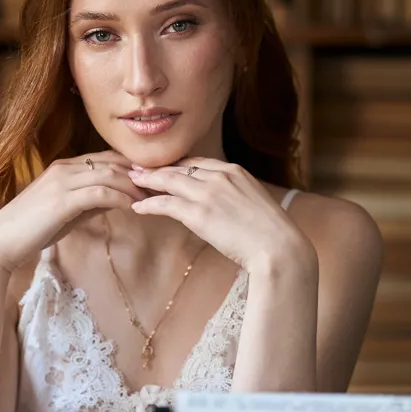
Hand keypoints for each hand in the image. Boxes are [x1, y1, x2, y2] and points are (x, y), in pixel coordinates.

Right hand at [0, 150, 148, 272]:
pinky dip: (121, 199)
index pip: (107, 158)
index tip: (155, 180)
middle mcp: (64, 168)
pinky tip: (135, 209)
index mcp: (64, 167)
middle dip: (140, 173)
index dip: (133, 167)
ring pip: (109, 174)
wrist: (0, 242)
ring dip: (135, 186)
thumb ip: (89, 202)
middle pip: (113, 161)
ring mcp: (62, 181)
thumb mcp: (67, 212)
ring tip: (155, 198)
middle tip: (164, 185)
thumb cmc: (32, 230)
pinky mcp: (62, 199)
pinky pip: (100, 192)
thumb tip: (116, 200)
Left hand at [128, 158, 314, 274]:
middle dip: (157, 169)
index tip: (165, 168)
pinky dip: (149, 204)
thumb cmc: (272, 234)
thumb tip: (226, 207)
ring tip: (131, 183)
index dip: (178, 165)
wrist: (279, 248)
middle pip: (180, 168)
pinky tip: (138, 208)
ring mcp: (208, 193)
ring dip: (147, 182)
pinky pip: (166, 204)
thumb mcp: (255, 204)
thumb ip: (237, 197)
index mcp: (235, 171)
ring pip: (169, 181)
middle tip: (137, 169)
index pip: (198, 163)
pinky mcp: (199, 214)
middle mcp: (220, 177)